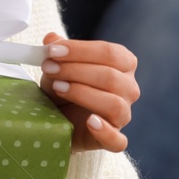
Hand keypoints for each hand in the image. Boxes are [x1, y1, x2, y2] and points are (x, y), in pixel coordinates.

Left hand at [39, 33, 138, 152]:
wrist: (58, 119)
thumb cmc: (63, 87)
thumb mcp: (57, 66)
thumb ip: (56, 51)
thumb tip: (51, 38)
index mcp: (123, 64)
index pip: (109, 52)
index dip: (80, 50)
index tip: (53, 51)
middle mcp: (129, 88)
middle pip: (111, 76)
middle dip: (75, 70)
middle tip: (49, 68)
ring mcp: (123, 115)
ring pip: (114, 104)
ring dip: (83, 93)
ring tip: (58, 88)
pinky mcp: (114, 139)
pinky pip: (117, 140)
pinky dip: (105, 131)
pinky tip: (89, 121)